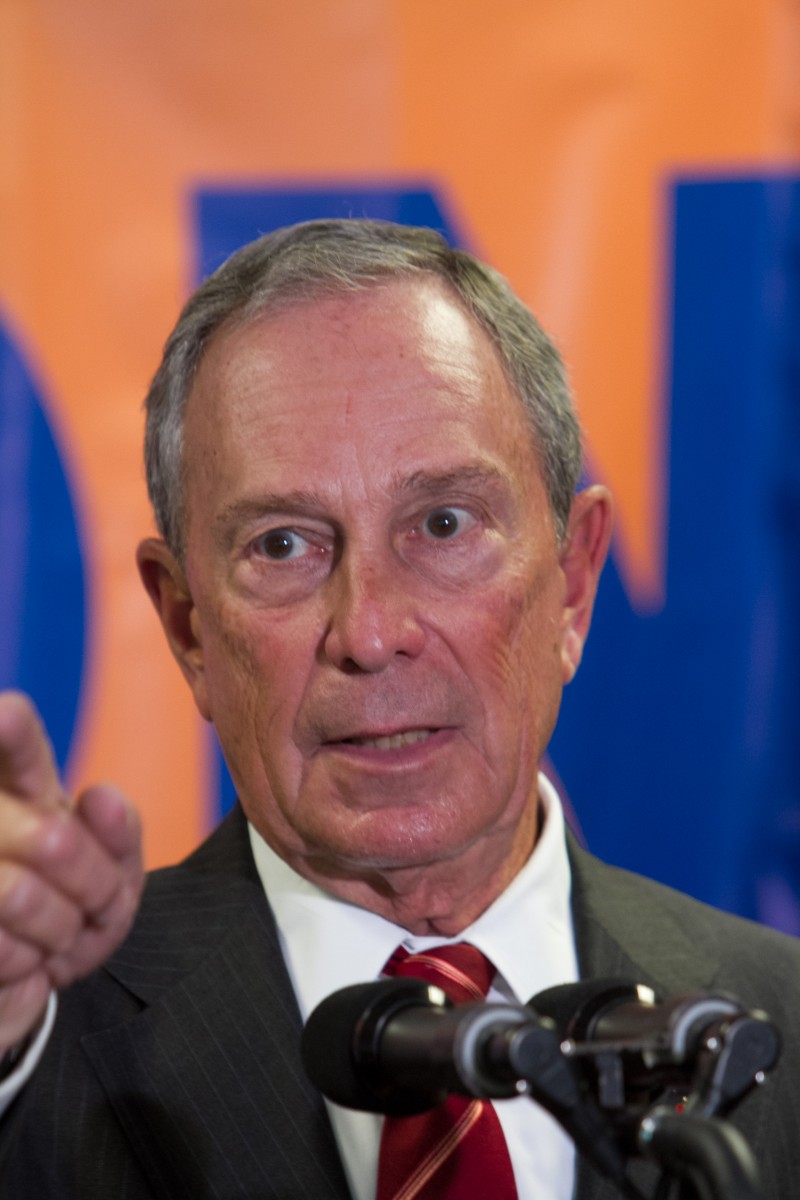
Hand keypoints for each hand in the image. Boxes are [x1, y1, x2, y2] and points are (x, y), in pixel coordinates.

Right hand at [0, 692, 143, 1052]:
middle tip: (99, 903)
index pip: (16, 746)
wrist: (31, 980)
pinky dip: (25, 963)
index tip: (7, 713)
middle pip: (52, 839)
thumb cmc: (76, 907)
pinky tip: (22, 956)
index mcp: (24, 784)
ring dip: (59, 930)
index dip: (10, 730)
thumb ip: (120, 830)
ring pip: (20, 895)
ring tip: (58, 933)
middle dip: (94, 885)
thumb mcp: (115, 869)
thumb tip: (100, 797)